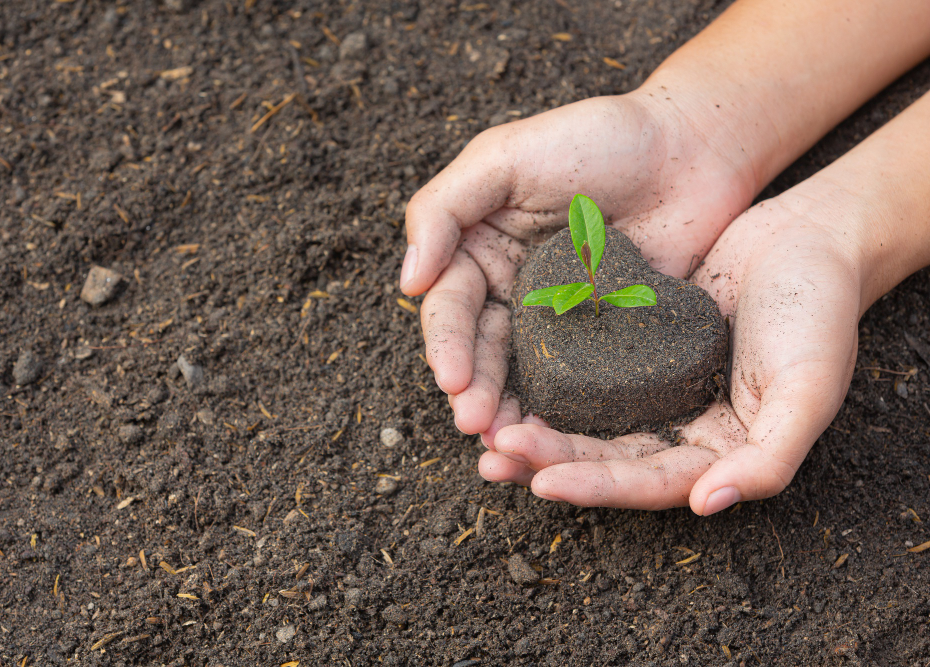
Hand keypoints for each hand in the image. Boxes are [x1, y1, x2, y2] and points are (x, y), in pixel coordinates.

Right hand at [401, 91, 756, 449]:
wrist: (691, 148)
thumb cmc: (594, 139)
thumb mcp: (505, 157)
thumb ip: (444, 208)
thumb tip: (408, 281)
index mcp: (477, 251)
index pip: (450, 306)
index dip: (447, 344)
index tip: (453, 379)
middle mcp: (511, 291)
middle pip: (481, 351)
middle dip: (474, 390)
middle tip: (476, 425)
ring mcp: (560, 321)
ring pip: (523, 376)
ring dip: (509, 411)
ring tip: (506, 445)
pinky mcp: (607, 341)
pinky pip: (580, 382)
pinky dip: (563, 411)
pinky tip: (557, 437)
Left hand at [480, 191, 862, 512]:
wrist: (806, 240)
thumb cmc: (819, 314)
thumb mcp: (809, 389)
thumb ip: (770, 457)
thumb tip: (707, 504)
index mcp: (716, 451)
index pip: (648, 482)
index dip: (596, 485)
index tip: (540, 480)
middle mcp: (676, 427)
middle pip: (603, 457)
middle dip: (547, 460)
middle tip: (492, 455)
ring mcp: (651, 387)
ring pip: (583, 417)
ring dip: (535, 425)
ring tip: (483, 427)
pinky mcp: (630, 346)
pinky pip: (581, 368)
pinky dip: (546, 375)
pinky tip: (505, 372)